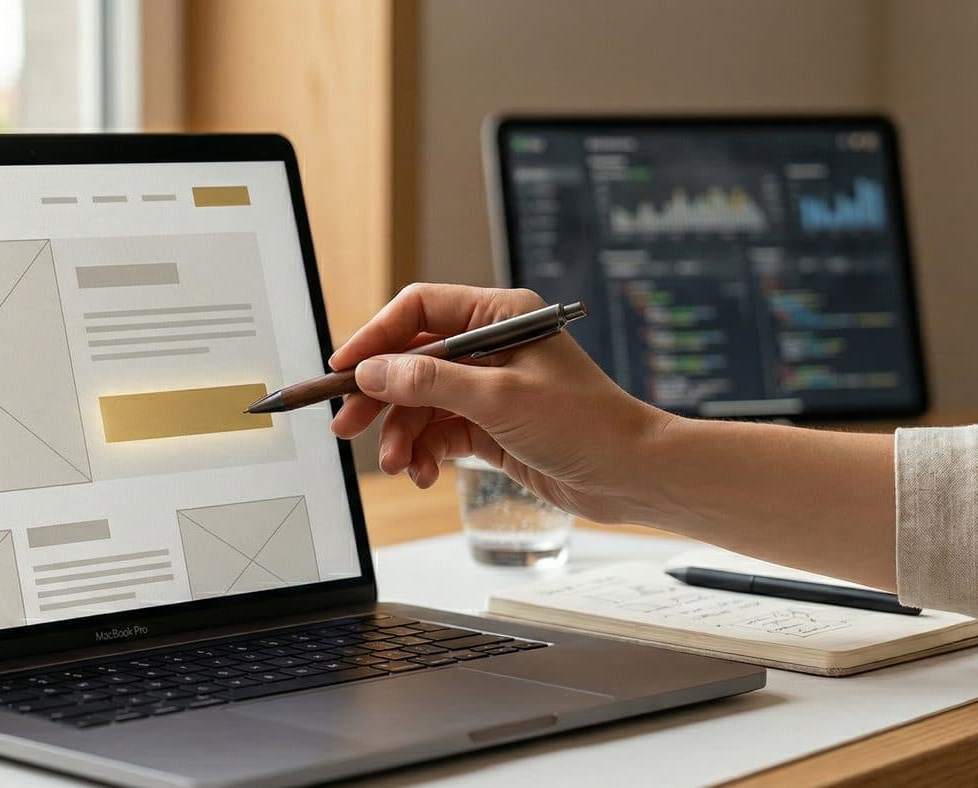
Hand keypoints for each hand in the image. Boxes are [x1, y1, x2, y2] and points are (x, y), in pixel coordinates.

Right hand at [329, 284, 677, 523]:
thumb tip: (373, 371)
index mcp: (498, 316)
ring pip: (421, 402)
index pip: (419, 310)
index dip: (376, 337)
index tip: (344, 367)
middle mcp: (490, 346)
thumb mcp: (499, 399)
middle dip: (379, 395)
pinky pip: (439, 431)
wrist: (632, 474)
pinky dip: (424, 452)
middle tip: (347, 425)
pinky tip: (421, 472)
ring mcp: (489, 386)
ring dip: (402, 434)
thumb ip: (431, 382)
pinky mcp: (490, 424)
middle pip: (411, 360)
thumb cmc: (586, 424)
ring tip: (397, 465)